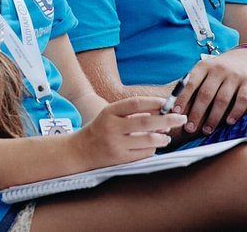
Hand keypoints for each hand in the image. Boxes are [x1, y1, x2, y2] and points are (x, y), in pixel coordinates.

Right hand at [69, 96, 185, 170]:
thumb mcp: (111, 116)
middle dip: (168, 119)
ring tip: (166, 136)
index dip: (155, 102)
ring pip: (149, 139)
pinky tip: (152, 147)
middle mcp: (112, 127)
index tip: (169, 104)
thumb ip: (134, 114)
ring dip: (163, 137)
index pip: (135, 103)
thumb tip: (164, 115)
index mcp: (109, 112)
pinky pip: (145, 153)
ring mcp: (116, 144)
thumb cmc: (101, 130)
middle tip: (181, 118)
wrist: (80, 151)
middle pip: (146, 122)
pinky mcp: (121, 158)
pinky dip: (153, 149)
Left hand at [174, 48, 246, 134]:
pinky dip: (235, 112)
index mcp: (203, 67)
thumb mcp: (204, 70)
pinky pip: (242, 100)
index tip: (176, 113)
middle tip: (189, 128)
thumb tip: (174, 104)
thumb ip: (192, 83)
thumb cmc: (218, 70)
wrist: (244, 58)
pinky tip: (228, 122)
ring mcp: (234, 77)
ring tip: (206, 130)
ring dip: (213, 117)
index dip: (182, 99)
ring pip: (222, 100)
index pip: (190, 83)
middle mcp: (218, 70)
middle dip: (196, 113)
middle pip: (205, 94)